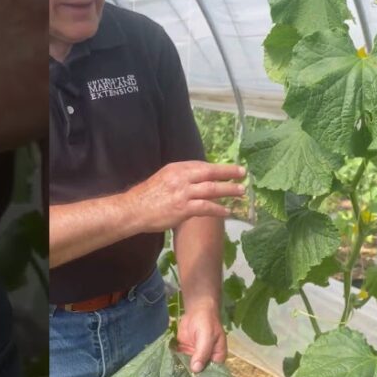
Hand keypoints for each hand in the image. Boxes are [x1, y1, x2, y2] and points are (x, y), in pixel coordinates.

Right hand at [124, 161, 245, 233]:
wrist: (133, 210)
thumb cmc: (148, 197)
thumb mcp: (163, 179)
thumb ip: (180, 178)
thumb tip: (197, 179)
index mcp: (176, 168)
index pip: (201, 165)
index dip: (217, 168)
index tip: (229, 170)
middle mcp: (181, 178)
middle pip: (210, 172)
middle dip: (228, 172)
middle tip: (243, 173)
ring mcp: (183, 193)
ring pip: (211, 189)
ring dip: (228, 190)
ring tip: (241, 192)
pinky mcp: (183, 208)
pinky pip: (206, 207)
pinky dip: (218, 209)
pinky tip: (227, 211)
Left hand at [177, 306, 226, 372]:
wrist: (197, 310)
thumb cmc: (207, 322)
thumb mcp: (207, 337)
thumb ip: (202, 353)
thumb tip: (196, 370)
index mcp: (217, 358)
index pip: (212, 374)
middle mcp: (206, 360)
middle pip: (199, 373)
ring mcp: (194, 357)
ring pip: (188, 368)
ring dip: (181, 372)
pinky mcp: (184, 352)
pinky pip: (179, 360)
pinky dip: (174, 364)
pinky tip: (167, 372)